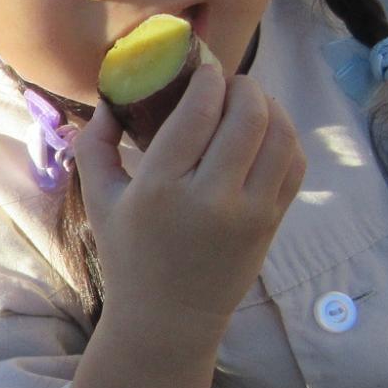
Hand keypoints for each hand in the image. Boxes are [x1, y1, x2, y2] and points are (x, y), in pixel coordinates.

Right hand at [70, 63, 304, 339]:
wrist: (169, 317)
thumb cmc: (129, 254)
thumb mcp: (98, 201)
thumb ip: (94, 144)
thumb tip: (111, 96)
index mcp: (160, 188)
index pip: (199, 110)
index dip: (208, 78)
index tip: (204, 69)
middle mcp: (210, 198)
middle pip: (247, 115)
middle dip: (242, 86)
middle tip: (229, 83)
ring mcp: (248, 212)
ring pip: (279, 134)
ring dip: (268, 106)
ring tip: (250, 102)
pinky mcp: (271, 222)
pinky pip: (294, 162)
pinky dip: (285, 136)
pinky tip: (265, 132)